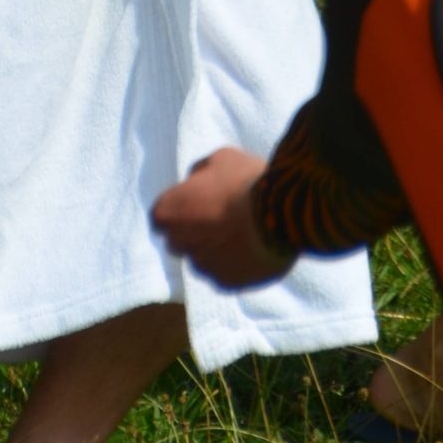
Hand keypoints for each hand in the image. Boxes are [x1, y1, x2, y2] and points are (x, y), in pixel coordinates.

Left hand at [151, 147, 288, 289]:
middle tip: (220, 216)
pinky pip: (225, 273)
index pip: (161, 216)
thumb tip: (197, 181)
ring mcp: (204, 267)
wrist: (281, 214)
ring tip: (242, 233)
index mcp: (169, 212)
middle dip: (193, 231)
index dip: (180, 208)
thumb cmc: (246, 181)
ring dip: (214, 249)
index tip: (197, 201)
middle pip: (179, 240)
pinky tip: (253, 247)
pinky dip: (234, 263)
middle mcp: (180, 244)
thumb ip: (202, 172)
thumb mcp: (221, 159)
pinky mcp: (228, 283)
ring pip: (203, 259)